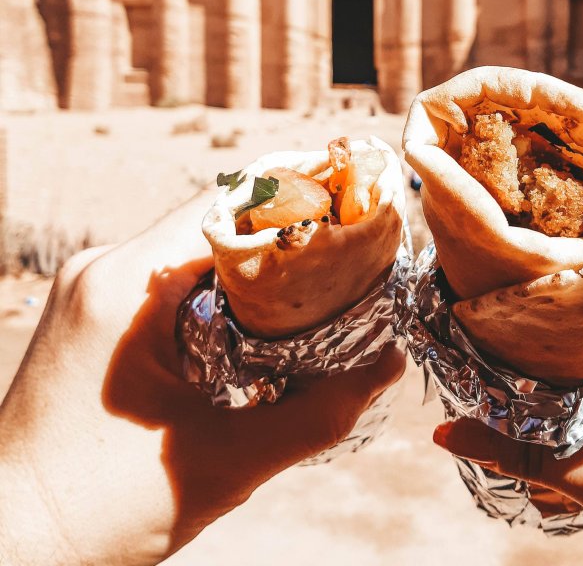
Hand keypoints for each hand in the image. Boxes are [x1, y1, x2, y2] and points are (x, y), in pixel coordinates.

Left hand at [0, 190, 404, 565]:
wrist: (9, 548)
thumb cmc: (97, 512)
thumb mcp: (224, 463)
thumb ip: (318, 413)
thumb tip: (391, 364)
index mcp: (124, 285)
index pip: (227, 207)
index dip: (296, 204)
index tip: (352, 217)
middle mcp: (101, 269)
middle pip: (213, 227)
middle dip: (282, 244)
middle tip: (346, 265)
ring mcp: (90, 291)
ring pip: (191, 255)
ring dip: (250, 274)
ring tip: (312, 298)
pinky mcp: (91, 318)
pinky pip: (167, 286)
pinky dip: (215, 298)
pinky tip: (254, 332)